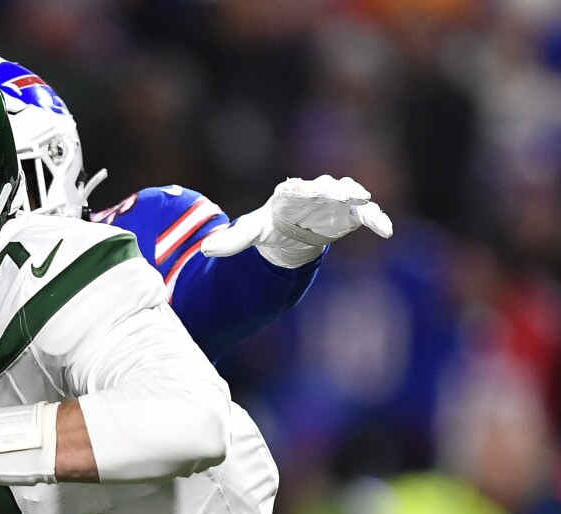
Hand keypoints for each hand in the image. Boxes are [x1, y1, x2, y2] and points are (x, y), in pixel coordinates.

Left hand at [201, 175, 392, 267]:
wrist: (293, 233)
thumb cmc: (271, 227)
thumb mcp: (251, 234)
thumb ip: (231, 241)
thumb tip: (205, 250)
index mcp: (288, 195)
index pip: (292, 190)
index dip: (296, 191)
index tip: (296, 192)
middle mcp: (314, 193)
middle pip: (324, 186)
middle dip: (330, 188)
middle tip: (337, 191)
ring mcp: (335, 201)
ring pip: (348, 193)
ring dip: (354, 195)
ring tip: (361, 198)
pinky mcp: (351, 214)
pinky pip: (367, 215)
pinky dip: (377, 219)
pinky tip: (386, 231)